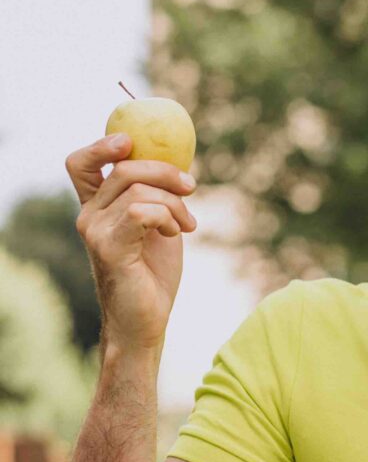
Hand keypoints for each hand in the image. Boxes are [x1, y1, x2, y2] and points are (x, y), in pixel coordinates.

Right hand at [66, 133, 197, 351]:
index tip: (131, 142)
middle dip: (167, 173)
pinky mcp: (109, 247)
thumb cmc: (153, 273)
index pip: (81, 164)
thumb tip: (178, 162)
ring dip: (175, 203)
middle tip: (191, 187)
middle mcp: (88, 216)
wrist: (146, 319)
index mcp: (97, 207)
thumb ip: (157, 194)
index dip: (103, 146)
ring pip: (139, 190)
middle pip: (125, 169)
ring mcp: (95, 231)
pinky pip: (142, 212)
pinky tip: (175, 233)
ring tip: (187, 224)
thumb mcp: (159, 223)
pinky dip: (167, 217)